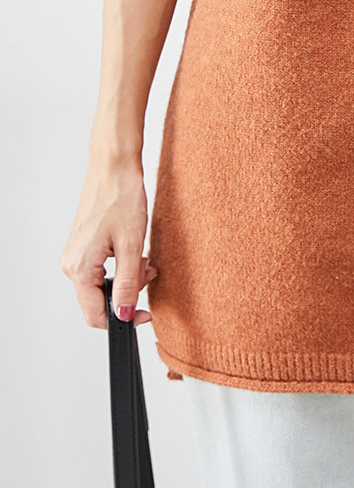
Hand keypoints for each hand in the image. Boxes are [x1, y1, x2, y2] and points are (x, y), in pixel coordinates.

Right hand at [59, 148, 158, 328]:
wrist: (114, 167)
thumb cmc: (122, 198)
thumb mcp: (132, 246)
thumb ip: (127, 284)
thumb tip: (122, 314)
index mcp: (79, 268)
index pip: (96, 314)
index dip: (122, 320)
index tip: (145, 315)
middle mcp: (70, 264)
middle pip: (99, 300)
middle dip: (128, 293)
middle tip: (148, 273)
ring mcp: (75, 254)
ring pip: (102, 284)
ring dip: (126, 278)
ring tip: (144, 259)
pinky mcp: (82, 246)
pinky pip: (100, 269)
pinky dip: (120, 266)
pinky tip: (134, 252)